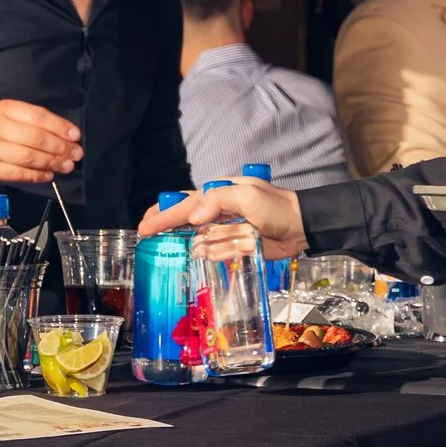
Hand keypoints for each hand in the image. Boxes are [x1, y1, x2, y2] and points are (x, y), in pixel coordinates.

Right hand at [0, 100, 83, 185]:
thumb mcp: (4, 117)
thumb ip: (30, 122)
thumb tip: (65, 136)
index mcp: (4, 109)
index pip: (38, 116)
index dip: (60, 126)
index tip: (76, 136)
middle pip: (35, 137)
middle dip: (60, 147)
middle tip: (76, 154)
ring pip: (28, 156)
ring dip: (52, 162)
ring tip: (67, 166)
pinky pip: (18, 173)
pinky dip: (36, 175)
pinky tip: (49, 176)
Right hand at [136, 181, 309, 257]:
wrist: (301, 226)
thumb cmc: (275, 207)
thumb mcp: (246, 195)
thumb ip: (218, 201)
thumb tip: (193, 219)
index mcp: (219, 193)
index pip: (185, 203)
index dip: (164, 215)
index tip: (145, 225)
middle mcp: (220, 210)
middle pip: (185, 217)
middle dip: (165, 224)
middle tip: (144, 232)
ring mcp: (227, 228)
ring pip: (198, 236)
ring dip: (182, 239)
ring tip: (158, 243)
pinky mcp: (236, 244)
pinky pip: (215, 251)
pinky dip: (205, 253)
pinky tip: (191, 254)